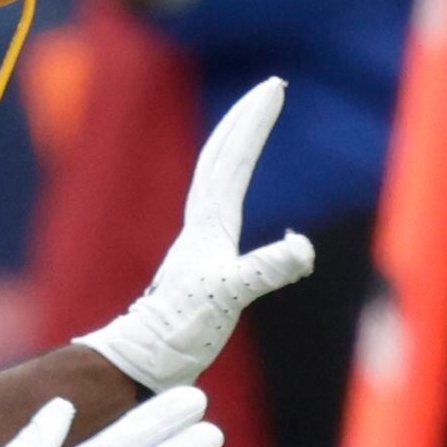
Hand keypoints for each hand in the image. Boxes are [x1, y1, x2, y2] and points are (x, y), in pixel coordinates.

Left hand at [77, 79, 313, 389]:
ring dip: (236, 148)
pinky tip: (239, 202)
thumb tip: (302, 247)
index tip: (274, 87)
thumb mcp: (229, 296)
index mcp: (209, 223)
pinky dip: (234, 188)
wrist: (144, 360)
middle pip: (222, 157)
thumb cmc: (181, 330)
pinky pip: (221, 207)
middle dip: (246, 121)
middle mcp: (201, 224)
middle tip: (270, 90)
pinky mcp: (201, 264)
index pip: (233, 158)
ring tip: (252, 128)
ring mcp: (199, 243)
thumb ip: (265, 269)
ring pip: (217, 178)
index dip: (254, 122)